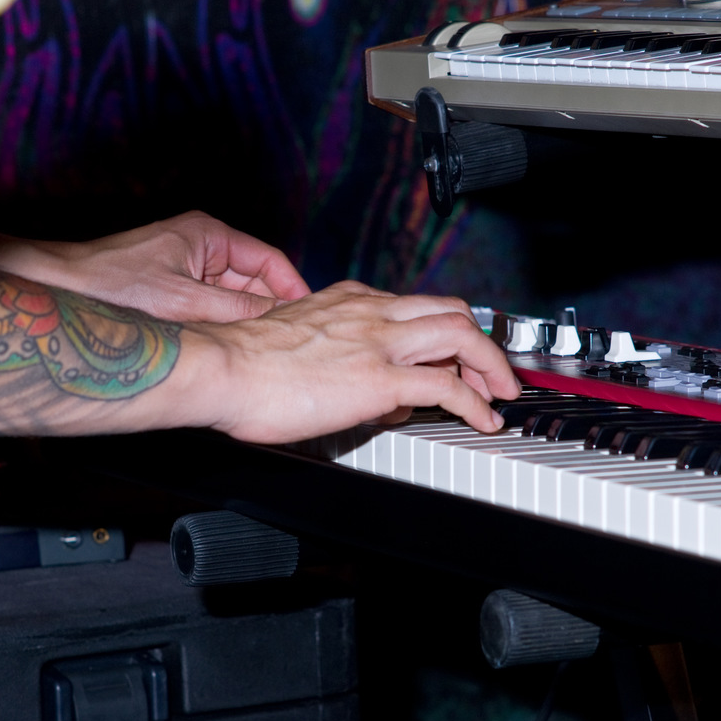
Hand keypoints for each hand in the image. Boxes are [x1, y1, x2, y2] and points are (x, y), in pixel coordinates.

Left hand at [13, 211, 310, 322]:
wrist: (57, 290)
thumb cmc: (110, 287)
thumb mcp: (183, 302)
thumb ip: (237, 311)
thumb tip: (280, 322)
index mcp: (210, 234)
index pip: (271, 260)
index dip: (294, 290)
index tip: (309, 319)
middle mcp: (201, 245)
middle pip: (255, 279)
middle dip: (268, 309)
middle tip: (286, 342)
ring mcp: (186, 265)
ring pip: (233, 296)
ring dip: (243, 319)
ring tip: (259, 347)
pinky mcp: (171, 286)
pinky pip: (211, 305)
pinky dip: (221, 324)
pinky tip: (225, 346)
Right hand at [185, 281, 519, 441]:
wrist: (220, 368)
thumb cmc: (241, 363)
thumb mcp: (300, 345)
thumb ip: (342, 359)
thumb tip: (377, 394)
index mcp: (348, 300)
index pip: (415, 306)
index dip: (443, 330)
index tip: (454, 354)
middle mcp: (370, 312)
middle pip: (451, 311)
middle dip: (481, 342)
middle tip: (492, 372)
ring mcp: (379, 342)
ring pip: (460, 334)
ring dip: (490, 366)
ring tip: (500, 394)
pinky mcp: (379, 377)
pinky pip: (447, 386)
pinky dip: (476, 403)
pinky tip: (483, 420)